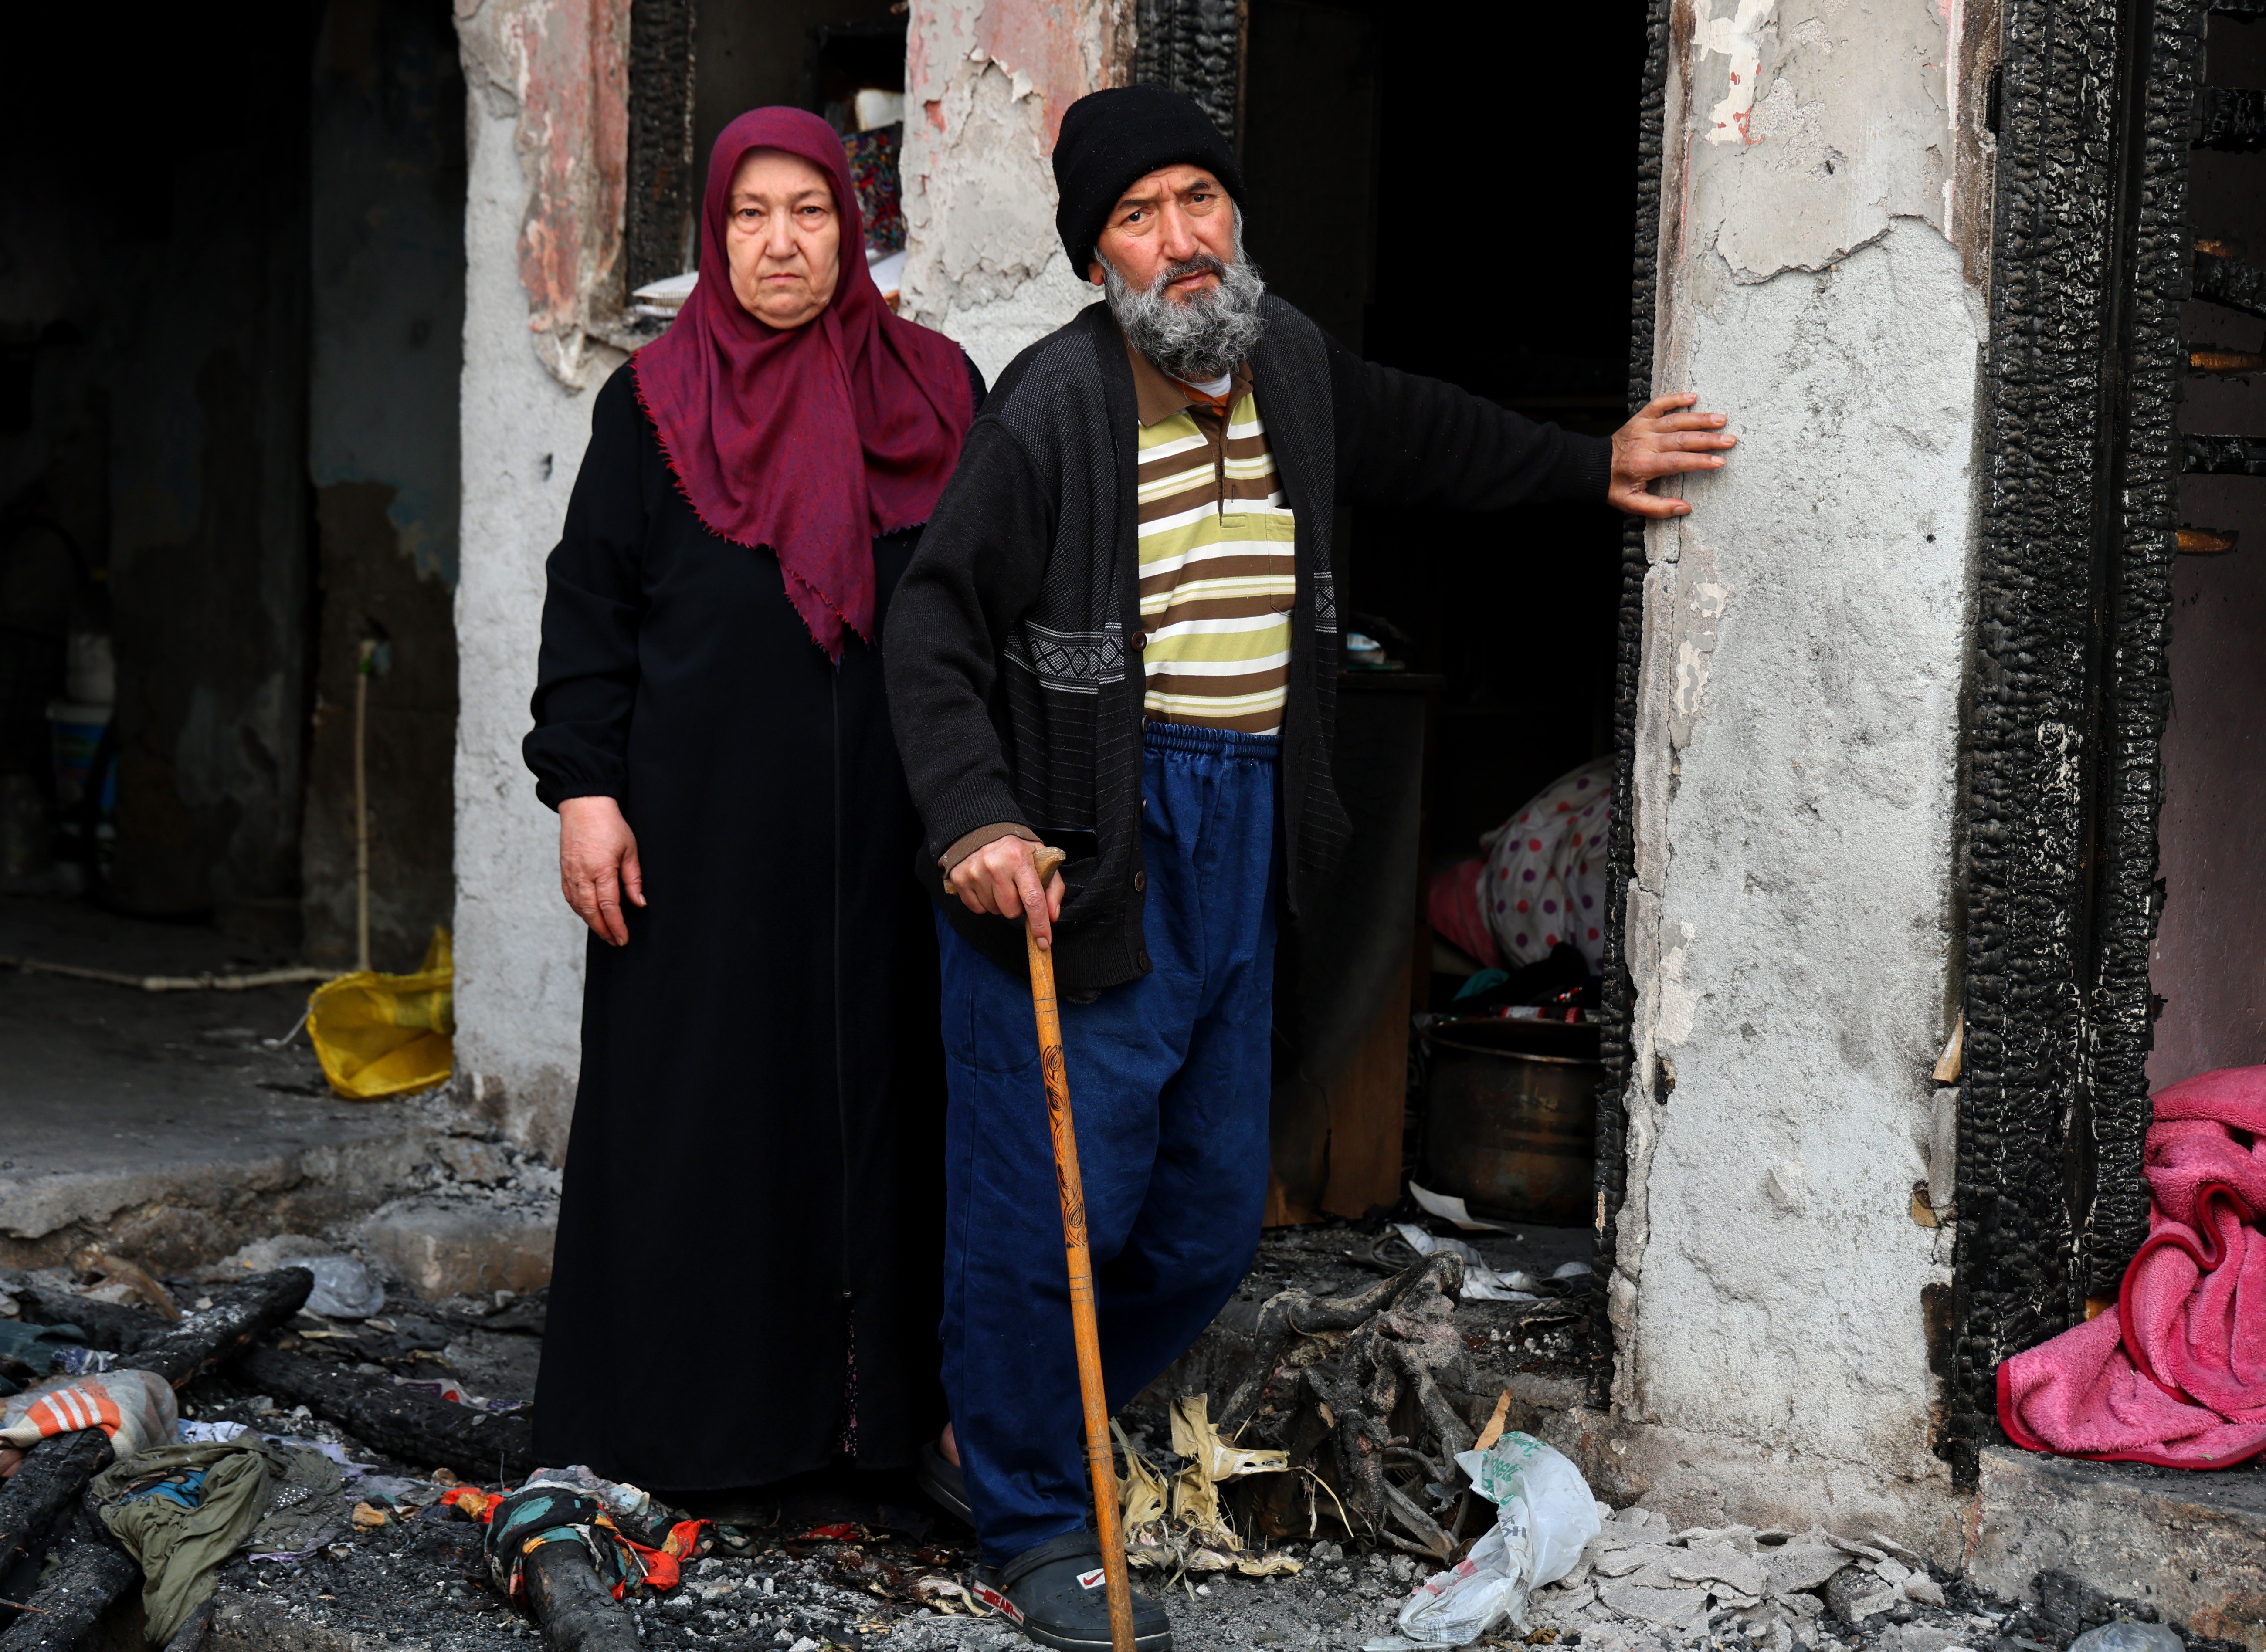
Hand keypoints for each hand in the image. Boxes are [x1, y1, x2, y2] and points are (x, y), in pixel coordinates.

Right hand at [559, 795, 644, 946]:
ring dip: (591, 922)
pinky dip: (579, 909)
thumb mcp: (630, 849)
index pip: (609, 907)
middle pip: (591, 912)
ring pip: (578, 907)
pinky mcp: (564, 870)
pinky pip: (570, 897)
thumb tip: (639, 902)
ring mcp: (570, 873)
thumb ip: (633, 879)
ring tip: (604, 932)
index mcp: (601, 869)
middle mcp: (582, 874)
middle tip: (614, 941)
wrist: (584, 805)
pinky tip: (589, 914)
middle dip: (603, 930)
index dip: (616, 926)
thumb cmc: (609, 824)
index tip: (623, 939)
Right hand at [948, 834, 1065, 950]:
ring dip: (1000, 904)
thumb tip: (1052, 917)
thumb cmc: (1016, 848)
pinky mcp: (959, 879)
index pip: (1033, 899)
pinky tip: (986, 886)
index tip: (1044, 942)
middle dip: (1018, 906)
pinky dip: (984, 903)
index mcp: (1019, 858)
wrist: (981, 829)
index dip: (1039, 924)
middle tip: (1015, 888)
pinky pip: (977, 909)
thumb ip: (1053, 887)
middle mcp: (995, 865)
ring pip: (994, 911)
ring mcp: (974, 873)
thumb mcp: (1040, 858)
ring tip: (1000, 883)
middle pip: (1012, 911)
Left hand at [1608, 391, 1736, 517]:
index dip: (1700, 461)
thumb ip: (1658, 508)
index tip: (1719, 461)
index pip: (1678, 461)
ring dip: (1699, 419)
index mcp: (1644, 464)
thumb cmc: (1615, 486)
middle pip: (1682, 439)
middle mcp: (1645, 443)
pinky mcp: (1639, 418)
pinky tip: (1693, 397)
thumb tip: (1685, 507)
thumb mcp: (1632, 504)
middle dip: (1708, 439)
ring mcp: (1643, 428)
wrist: (1592, 467)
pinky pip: (1658, 404)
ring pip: (1675, 420)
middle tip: (1730, 440)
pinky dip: (1675, 398)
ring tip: (1721, 419)